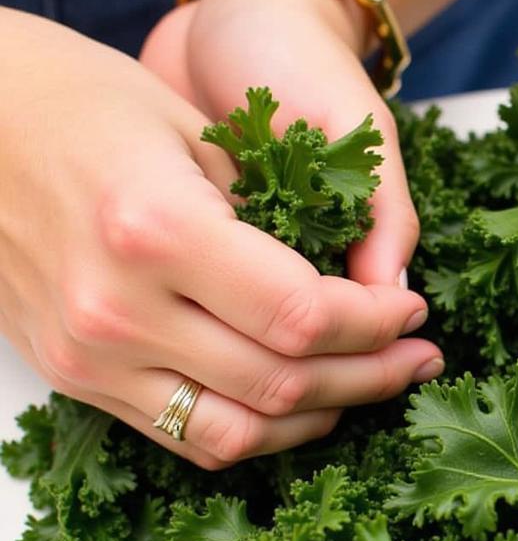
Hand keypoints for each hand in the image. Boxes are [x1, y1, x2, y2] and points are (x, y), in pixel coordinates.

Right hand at [0, 11, 441, 467]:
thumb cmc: (86, 103)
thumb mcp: (197, 133)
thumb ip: (280, 221)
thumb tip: (361, 289)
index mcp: (157, 231)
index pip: (303, 315)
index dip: (377, 325)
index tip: (414, 312)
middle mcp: (118, 309)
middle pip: (281, 382)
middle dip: (372, 375)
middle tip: (419, 358)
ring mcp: (90, 356)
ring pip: (240, 432)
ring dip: (322, 418)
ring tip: (372, 386)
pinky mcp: (77, 379)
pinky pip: (187, 437)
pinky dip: (258, 432)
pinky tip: (301, 406)